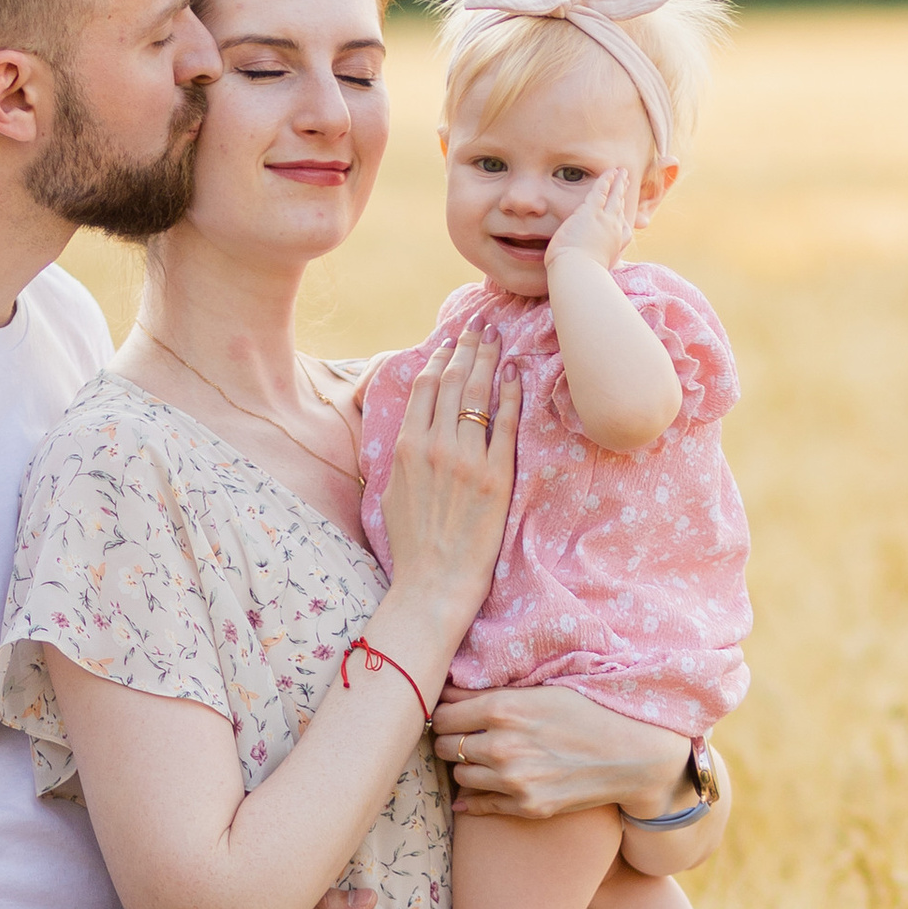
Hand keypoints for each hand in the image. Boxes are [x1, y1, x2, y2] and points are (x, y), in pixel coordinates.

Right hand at [380, 324, 518, 624]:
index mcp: (406, 447)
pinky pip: (505, 424)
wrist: (434, 583)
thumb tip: (410, 432)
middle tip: (480, 325)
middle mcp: (435, 445)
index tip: (450, 343)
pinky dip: (510, 395)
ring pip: (478, 395)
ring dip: (488, 360)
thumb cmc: (413, 545)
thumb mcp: (391, 493)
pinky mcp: (496, 476)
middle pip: (453, 381)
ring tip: (497, 338)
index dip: (439, 359)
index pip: (425, 388)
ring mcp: (467, 459)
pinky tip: (515, 375)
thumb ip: (401, 456)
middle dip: (467, 348)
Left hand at [433, 687, 688, 822]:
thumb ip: (492, 692)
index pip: (441, 714)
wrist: (631, 755)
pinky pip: (478, 804)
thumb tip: (447, 693)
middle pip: (443, 746)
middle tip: (464, 736)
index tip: (452, 714)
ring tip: (484, 757)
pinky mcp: (526, 806)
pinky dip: (474, 797)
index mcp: (502, 709)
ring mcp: (513, 781)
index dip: (443, 713)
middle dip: (450, 740)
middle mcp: (501, 746)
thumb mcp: (541, 690)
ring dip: (466, 766)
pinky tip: (485, 786)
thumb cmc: (588, 713)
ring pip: (458, 776)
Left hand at [548, 164, 638, 267]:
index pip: (622, 227)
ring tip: (621, 172)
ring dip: (619, 183)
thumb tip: (585, 267)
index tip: (622, 209)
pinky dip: (607, 180)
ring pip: (615, 196)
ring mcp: (605, 220)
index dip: (622, 215)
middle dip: (623, 194)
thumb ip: (592, 263)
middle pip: (621, 208)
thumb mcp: (593, 270)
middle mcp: (615, 231)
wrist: (577, 273)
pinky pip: (602, 190)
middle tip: (626, 183)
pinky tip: (610, 171)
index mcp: (616, 246)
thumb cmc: (580, 276)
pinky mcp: (591, 212)